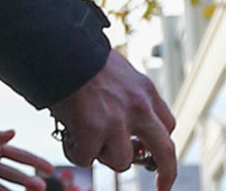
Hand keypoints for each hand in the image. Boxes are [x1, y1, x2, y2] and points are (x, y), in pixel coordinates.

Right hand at [49, 50, 177, 190]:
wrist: (59, 47)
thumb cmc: (81, 56)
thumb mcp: (116, 71)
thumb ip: (125, 96)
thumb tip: (122, 120)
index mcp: (145, 91)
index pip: (166, 126)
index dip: (159, 143)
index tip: (155, 154)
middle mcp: (138, 108)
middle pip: (164, 151)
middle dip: (166, 174)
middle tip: (162, 186)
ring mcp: (117, 121)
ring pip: (121, 161)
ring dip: (102, 155)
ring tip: (85, 139)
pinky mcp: (93, 131)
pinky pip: (88, 158)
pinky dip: (77, 152)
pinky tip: (69, 138)